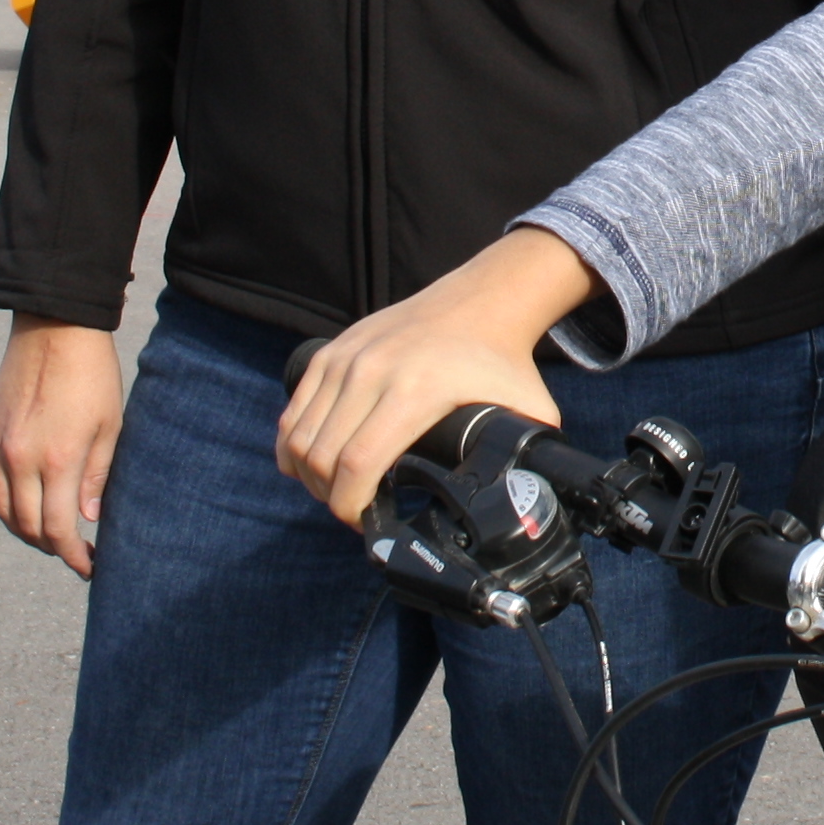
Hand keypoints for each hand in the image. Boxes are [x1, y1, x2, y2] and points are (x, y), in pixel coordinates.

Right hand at [0, 321, 123, 576]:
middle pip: (27, 528)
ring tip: (52, 534)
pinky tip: (28, 504)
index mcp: (57, 460)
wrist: (54, 327)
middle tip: (75, 551)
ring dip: (27, 531)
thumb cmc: (92, 375)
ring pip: (3, 511)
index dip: (73, 556)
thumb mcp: (110, 427)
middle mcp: (20, 459)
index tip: (90, 566)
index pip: (58, 530)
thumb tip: (86, 519)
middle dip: (52, 547)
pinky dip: (7, 504)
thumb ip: (97, 477)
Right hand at [275, 229, 602, 524]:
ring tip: (332, 492)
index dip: (351, 506)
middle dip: (329, 497)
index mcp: (416, 390)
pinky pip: (294, 410)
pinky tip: (306, 463)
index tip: (365, 522)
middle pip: (322, 456)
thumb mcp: (528, 411)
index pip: (359, 463)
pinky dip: (293, 445)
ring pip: (299, 436)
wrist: (480, 301)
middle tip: (351, 511)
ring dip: (307, 476)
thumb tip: (530, 508)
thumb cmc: (502, 362)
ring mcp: (346, 358)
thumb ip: (530, 459)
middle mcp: (372, 371)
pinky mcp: (331, 351)